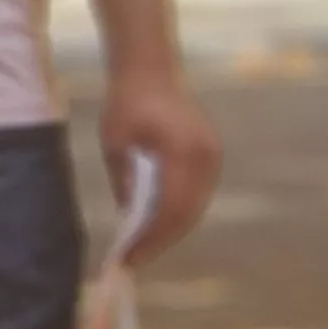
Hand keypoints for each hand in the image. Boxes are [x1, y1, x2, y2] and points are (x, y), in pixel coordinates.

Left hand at [97, 68, 218, 268]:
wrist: (150, 69)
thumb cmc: (127, 103)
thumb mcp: (115, 145)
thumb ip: (125, 184)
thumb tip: (129, 224)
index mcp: (182, 151)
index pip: (169, 208)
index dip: (150, 238)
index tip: (129, 257)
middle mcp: (205, 157)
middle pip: (185, 212)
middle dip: (160, 239)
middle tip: (134, 259)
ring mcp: (212, 156)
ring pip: (193, 206)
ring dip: (170, 228)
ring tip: (142, 247)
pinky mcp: (210, 155)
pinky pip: (195, 192)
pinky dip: (176, 210)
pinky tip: (155, 223)